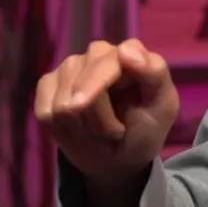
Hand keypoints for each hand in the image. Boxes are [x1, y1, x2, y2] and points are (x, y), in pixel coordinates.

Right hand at [35, 39, 179, 187]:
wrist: (120, 157)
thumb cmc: (145, 129)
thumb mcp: (163, 106)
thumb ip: (155, 74)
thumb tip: (125, 49)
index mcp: (130, 52)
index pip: (107, 60)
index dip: (95, 84)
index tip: (84, 105)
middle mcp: (98, 53)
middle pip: (81, 84)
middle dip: (98, 119)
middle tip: (115, 133)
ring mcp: (71, 66)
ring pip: (62, 103)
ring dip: (83, 127)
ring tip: (99, 131)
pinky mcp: (48, 84)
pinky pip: (45, 111)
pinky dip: (62, 129)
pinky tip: (78, 128)